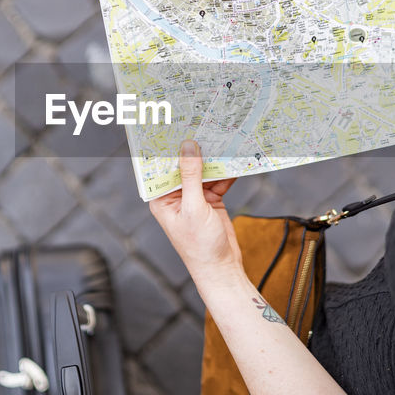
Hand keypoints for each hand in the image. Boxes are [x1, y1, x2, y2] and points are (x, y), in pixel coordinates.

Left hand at [148, 140, 240, 282]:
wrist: (222, 268)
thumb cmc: (200, 245)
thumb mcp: (194, 207)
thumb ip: (191, 176)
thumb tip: (188, 147)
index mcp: (162, 199)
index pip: (161, 168)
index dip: (166, 149)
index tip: (172, 127)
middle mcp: (176, 196)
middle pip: (183, 167)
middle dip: (193, 151)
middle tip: (202, 126)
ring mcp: (194, 198)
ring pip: (202, 172)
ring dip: (212, 160)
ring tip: (222, 139)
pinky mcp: (211, 201)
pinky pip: (217, 180)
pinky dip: (226, 172)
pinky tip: (234, 160)